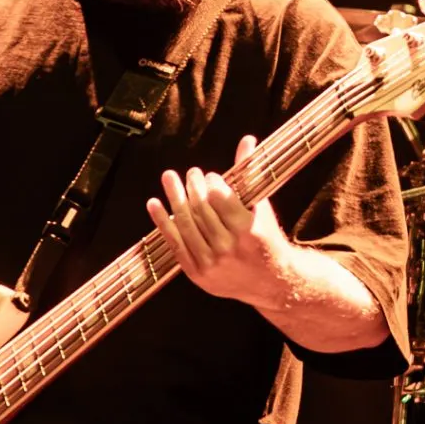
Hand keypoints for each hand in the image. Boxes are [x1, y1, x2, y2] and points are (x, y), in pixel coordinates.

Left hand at [149, 135, 293, 307]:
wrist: (270, 283)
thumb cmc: (265, 239)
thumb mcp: (262, 208)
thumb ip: (249, 174)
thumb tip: (247, 140)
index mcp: (247, 230)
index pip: (219, 198)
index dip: (210, 183)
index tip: (208, 176)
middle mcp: (228, 247)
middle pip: (200, 209)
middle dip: (192, 186)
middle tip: (190, 174)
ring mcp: (211, 262)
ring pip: (185, 224)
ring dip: (174, 197)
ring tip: (170, 178)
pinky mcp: (197, 274)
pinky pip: (175, 244)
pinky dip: (162, 222)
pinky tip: (154, 203)